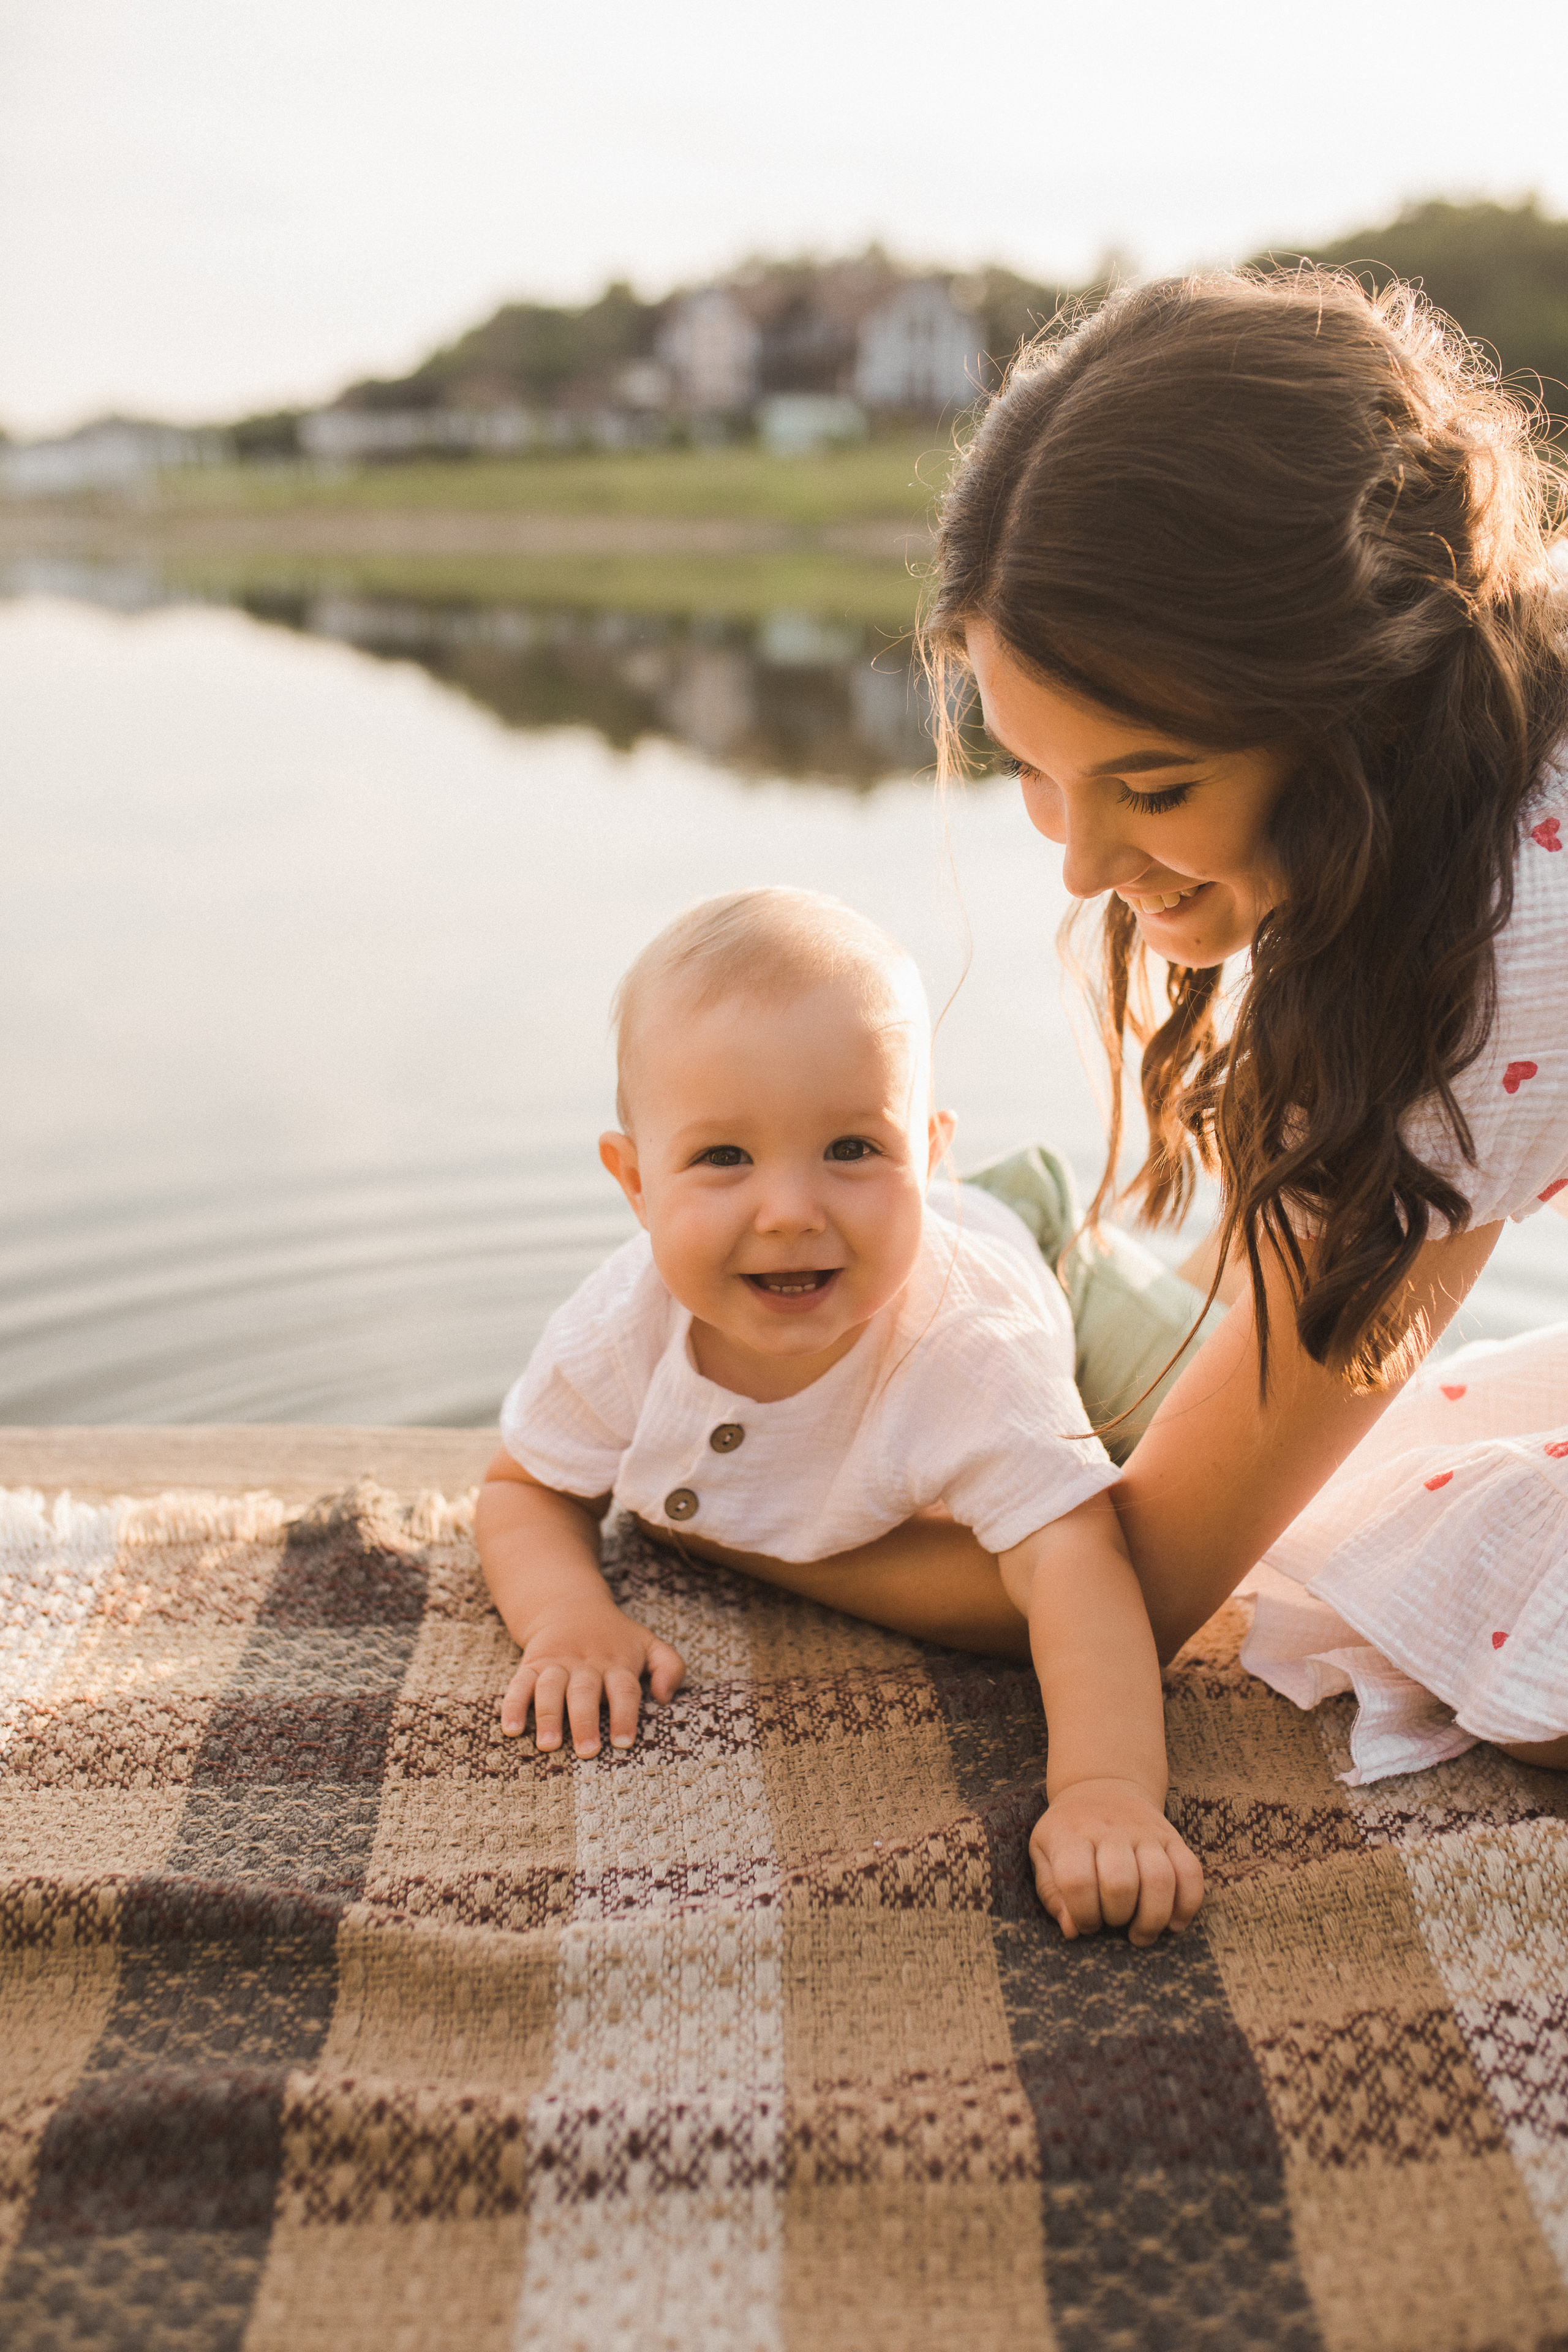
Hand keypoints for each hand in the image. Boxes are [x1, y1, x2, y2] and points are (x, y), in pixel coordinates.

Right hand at [500, 1596, 684, 1756]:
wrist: (569, 1605)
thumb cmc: (616, 1638)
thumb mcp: (649, 1644)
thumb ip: (670, 1667)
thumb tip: (665, 1697)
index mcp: (617, 1664)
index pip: (624, 1690)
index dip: (625, 1715)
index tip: (623, 1743)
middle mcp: (585, 1665)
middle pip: (585, 1691)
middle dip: (585, 1721)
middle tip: (588, 1752)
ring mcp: (556, 1664)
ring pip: (550, 1688)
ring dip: (548, 1715)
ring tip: (549, 1745)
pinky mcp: (531, 1665)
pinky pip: (519, 1684)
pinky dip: (513, 1705)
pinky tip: (511, 1730)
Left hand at [1030, 1777, 1203, 1947]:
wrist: (1103, 1786)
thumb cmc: (1069, 1830)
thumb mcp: (1044, 1851)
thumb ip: (1051, 1892)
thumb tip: (1073, 1930)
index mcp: (1072, 1834)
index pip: (1077, 1881)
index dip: (1083, 1914)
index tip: (1086, 1924)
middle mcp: (1111, 1830)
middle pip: (1121, 1884)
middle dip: (1117, 1917)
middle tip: (1113, 1924)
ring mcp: (1146, 1832)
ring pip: (1160, 1880)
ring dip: (1152, 1918)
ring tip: (1141, 1933)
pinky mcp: (1173, 1837)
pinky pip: (1191, 1872)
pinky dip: (1188, 1904)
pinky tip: (1174, 1923)